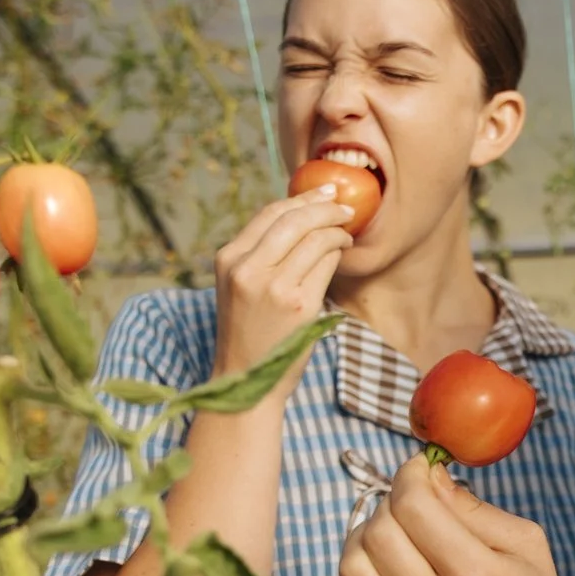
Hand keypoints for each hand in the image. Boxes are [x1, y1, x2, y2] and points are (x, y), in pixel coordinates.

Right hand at [210, 187, 355, 379]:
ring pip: (314, 238)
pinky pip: (326, 263)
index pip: (269, 214)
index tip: (323, 192)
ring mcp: (273, 286)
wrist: (246, 384)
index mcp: (228, 259)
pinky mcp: (298, 304)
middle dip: (324, 206)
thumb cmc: (249, 334)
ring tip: (346, 232)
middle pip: (294, 219)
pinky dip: (337, 251)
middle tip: (345, 206)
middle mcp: (246, 268)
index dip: (301, 198)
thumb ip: (260, 254)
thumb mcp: (239, 287)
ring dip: (336, 230)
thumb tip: (302, 216)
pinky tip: (342, 251)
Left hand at [336, 457, 574, 575]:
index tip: (419, 471)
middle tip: (412, 504)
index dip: (410, 476)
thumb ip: (474, 507)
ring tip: (393, 534)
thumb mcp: (526, 546)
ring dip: (366, 535)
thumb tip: (427, 476)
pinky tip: (386, 567)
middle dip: (391, 503)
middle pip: (378, 531)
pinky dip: (359, 570)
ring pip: (351, 563)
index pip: (414, 507)